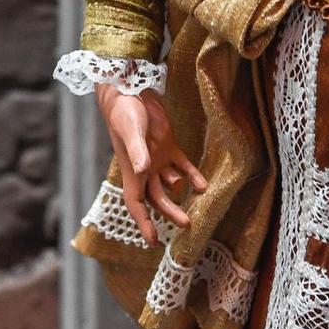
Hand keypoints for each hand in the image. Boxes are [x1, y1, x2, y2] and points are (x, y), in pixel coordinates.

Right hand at [96, 85, 207, 244]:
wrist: (129, 87)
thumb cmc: (124, 111)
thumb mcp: (131, 131)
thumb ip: (138, 150)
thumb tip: (143, 171)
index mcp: (132, 170)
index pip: (137, 203)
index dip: (144, 222)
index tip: (153, 241)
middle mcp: (144, 168)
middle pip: (156, 198)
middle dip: (169, 213)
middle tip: (186, 225)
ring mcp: (156, 157)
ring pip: (170, 184)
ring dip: (181, 195)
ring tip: (196, 208)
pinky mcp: (167, 145)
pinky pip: (182, 165)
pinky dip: (192, 175)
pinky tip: (204, 185)